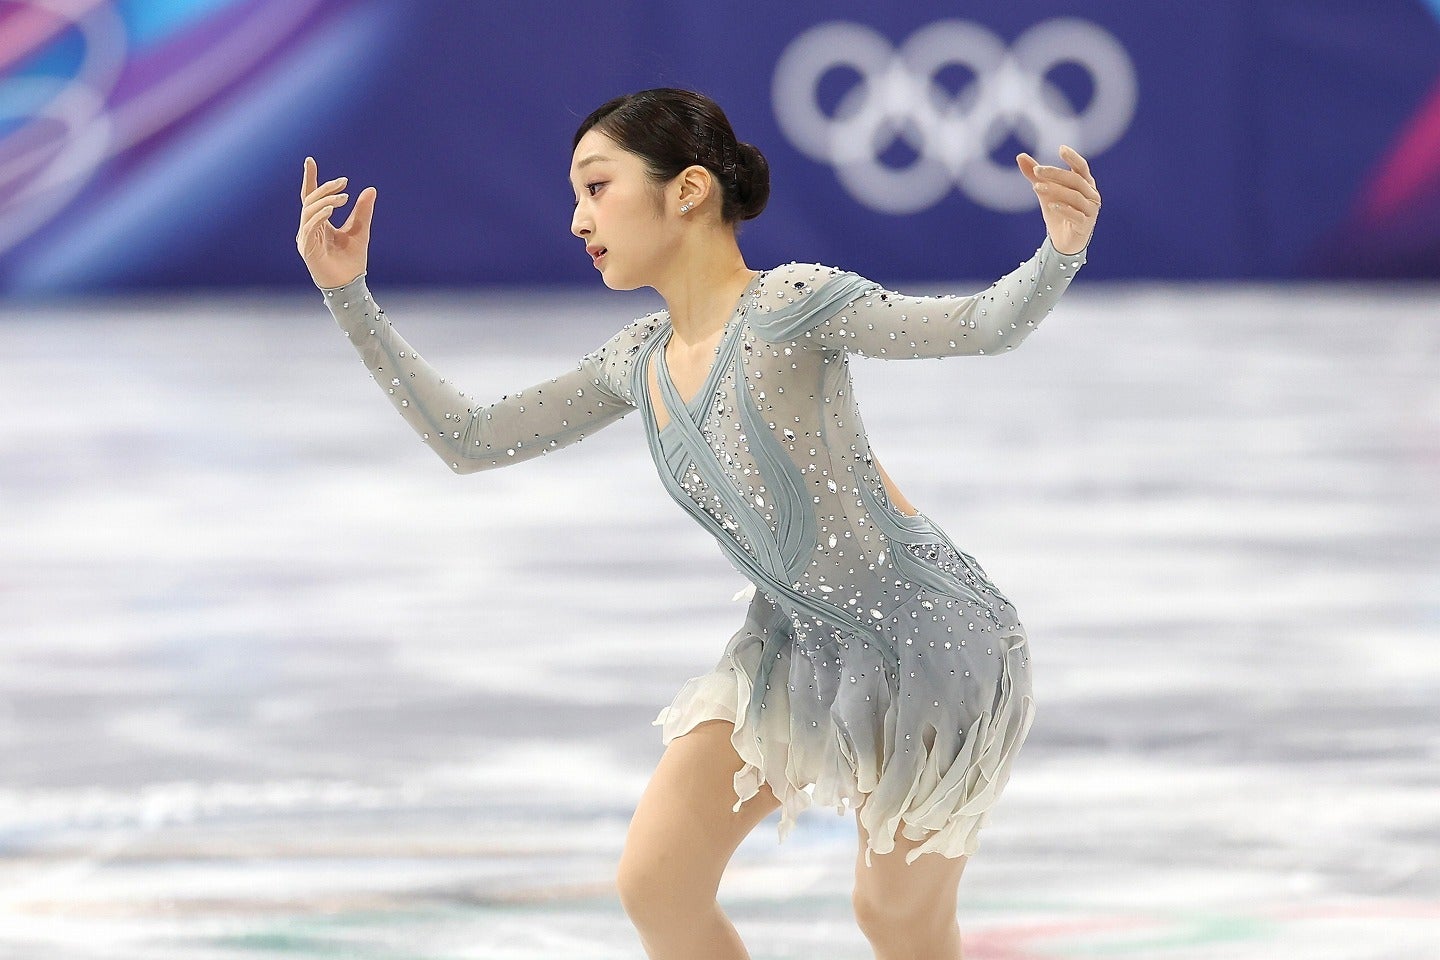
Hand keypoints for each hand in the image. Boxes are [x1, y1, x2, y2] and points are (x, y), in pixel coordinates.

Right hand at [296, 156, 376, 288]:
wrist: (350, 285)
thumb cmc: (352, 261)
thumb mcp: (360, 230)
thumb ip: (362, 211)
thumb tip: (370, 189)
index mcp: (318, 223)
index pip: (311, 197)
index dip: (310, 179)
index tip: (310, 161)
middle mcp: (309, 228)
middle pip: (311, 201)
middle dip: (326, 188)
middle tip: (344, 182)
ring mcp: (306, 238)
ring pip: (309, 211)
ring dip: (326, 201)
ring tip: (343, 197)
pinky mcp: (307, 248)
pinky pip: (309, 227)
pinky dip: (320, 216)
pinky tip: (332, 209)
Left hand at [1016, 145, 1099, 255]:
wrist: (1063, 242)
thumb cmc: (1058, 213)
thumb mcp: (1044, 192)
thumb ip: (1034, 176)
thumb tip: (1020, 156)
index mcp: (1085, 184)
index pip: (1081, 167)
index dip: (1073, 157)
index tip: (1061, 148)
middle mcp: (1092, 195)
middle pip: (1075, 180)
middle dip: (1055, 174)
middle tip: (1036, 170)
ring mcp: (1091, 210)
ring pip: (1075, 196)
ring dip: (1055, 190)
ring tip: (1036, 187)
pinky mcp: (1085, 225)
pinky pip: (1076, 215)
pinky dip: (1064, 209)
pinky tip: (1051, 205)